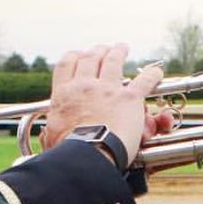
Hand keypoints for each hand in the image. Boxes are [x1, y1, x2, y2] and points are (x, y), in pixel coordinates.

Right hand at [44, 44, 163, 164]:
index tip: (79, 55)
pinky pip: (144, 80)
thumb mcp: (52, 138)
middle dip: (98, 51)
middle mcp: (84, 86)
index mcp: (64, 95)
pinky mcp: (128, 98)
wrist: (86, 156)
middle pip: (90, 58)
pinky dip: (152, 75)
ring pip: (113, 61)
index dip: (74, 56)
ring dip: (118, 52)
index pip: (66, 65)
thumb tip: (45, 133)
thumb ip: (51, 132)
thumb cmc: (67, 151)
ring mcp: (107, 89)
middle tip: (103, 49)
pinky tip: (156, 73)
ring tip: (122, 48)